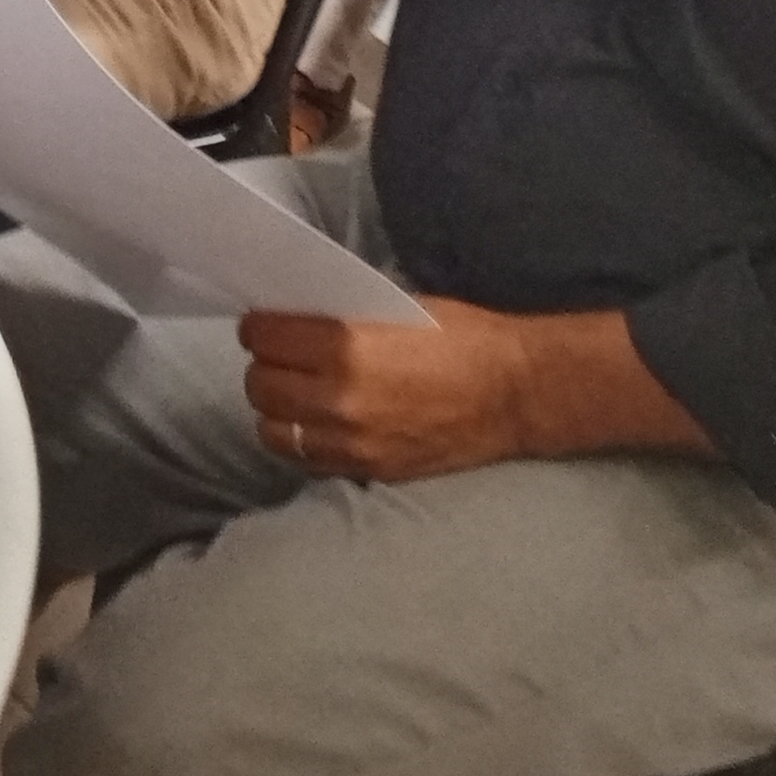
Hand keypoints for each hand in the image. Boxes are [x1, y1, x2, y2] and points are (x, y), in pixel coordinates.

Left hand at [238, 298, 555, 482]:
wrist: (517, 393)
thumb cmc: (463, 338)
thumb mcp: (395, 307)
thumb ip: (338, 317)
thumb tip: (292, 316)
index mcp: (345, 346)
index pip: (264, 337)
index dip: (258, 327)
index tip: (262, 324)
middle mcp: (339, 398)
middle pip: (259, 384)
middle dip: (264, 366)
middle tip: (279, 356)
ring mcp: (351, 441)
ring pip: (272, 429)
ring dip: (276, 408)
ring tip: (293, 393)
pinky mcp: (367, 469)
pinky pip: (305, 459)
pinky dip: (299, 440)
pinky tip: (313, 423)